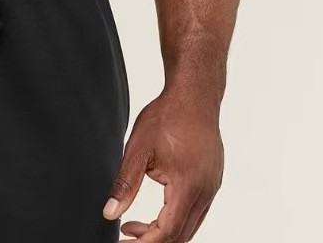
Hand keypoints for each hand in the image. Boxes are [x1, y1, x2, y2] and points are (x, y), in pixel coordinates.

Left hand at [102, 88, 223, 241]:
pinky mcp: (212, 182)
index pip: (166, 232)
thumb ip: (125, 184)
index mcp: (188, 186)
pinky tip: (156, 212)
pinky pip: (196, 213)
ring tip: (132, 226)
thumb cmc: (168, 116)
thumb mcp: (138, 148)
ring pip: (189, 227)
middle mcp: (205, 192)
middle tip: (124, 236)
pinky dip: (175, 220)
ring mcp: (212, 188)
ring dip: (162, 232)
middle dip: (150, 241)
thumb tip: (110, 212)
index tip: (122, 241)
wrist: (194, 95)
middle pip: (180, 236)